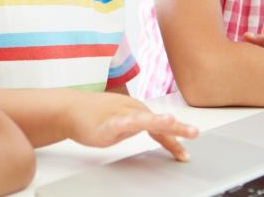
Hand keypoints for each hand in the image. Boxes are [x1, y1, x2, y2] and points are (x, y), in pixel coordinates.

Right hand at [64, 91, 198, 160]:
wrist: (69, 109)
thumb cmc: (94, 114)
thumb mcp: (122, 120)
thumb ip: (138, 124)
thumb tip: (151, 130)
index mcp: (137, 111)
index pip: (160, 127)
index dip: (175, 139)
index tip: (185, 154)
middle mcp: (131, 110)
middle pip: (157, 122)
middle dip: (176, 128)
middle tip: (194, 133)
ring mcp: (119, 115)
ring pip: (142, 118)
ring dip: (158, 121)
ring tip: (172, 121)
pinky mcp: (105, 122)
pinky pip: (120, 122)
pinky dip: (130, 122)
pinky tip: (136, 123)